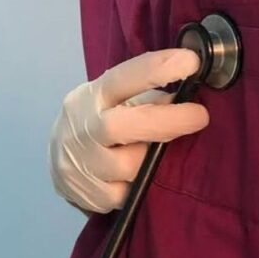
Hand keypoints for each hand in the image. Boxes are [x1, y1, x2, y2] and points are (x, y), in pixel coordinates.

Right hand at [48, 49, 209, 212]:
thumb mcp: (115, 102)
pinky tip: (134, 179)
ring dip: (150, 161)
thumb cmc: (99, 123)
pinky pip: (125, 194)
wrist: (59, 160)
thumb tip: (187, 98)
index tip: (190, 63)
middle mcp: (82, 129)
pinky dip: (137, 186)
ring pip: (128, 167)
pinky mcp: (87, 194)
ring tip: (153, 157)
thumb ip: (147, 100)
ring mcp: (81, 164)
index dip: (155, 69)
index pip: (121, 79)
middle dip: (165, 122)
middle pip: (120, 126)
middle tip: (199, 117)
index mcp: (92, 98)